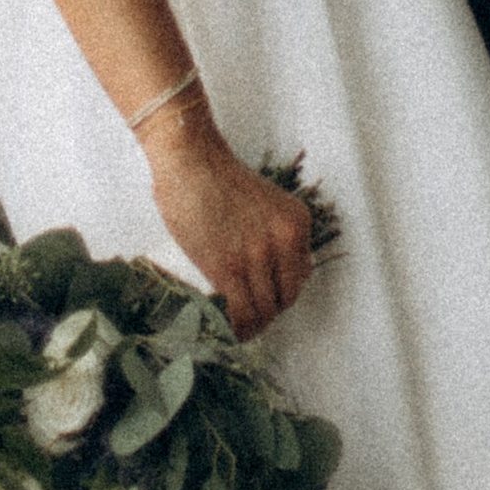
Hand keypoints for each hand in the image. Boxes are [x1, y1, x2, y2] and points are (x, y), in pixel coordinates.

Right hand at [146, 110, 313, 335]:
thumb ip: (276, 236)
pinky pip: (242, 314)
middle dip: (267, 311)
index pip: (299, 278)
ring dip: (252, 325)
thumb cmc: (219, 179)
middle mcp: (284, 240)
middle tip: (248, 313)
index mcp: (296, 224)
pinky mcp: (229, 268)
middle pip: (284, 299)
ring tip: (237, 326)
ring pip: (264, 311)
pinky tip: (229, 330)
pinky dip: (238, 329)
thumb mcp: (267, 204)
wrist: (190, 160)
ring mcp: (257, 256)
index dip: (279, 293)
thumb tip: (272, 278)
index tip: (264, 298)